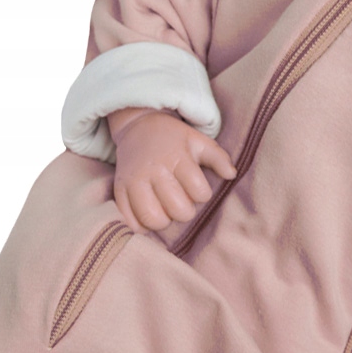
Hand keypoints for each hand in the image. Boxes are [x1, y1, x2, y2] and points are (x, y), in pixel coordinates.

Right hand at [109, 109, 235, 231]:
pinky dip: (142, 225)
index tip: (197, 187)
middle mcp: (154, 171)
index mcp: (177, 158)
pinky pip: (131, 221)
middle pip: (178, 210)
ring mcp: (134, 182)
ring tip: (166, 209)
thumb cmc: (174, 139)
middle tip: (182, 200)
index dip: (203, 194)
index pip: (199, 192)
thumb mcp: (198, 141)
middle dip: (185, 211)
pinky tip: (150, 213)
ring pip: (153, 219)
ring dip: (164, 220)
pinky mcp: (119, 191)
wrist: (138, 127)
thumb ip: (218, 158)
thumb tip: (232, 174)